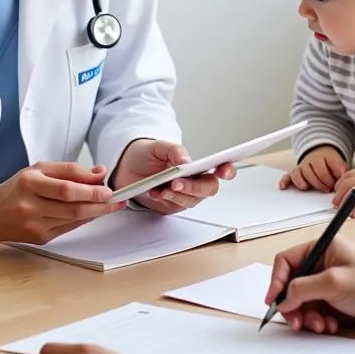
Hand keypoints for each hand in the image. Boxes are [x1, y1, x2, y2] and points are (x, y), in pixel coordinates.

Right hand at [0, 162, 125, 243]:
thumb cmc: (19, 187)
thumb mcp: (40, 170)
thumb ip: (70, 170)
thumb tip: (99, 173)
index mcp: (29, 184)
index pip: (66, 188)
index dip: (90, 189)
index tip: (107, 187)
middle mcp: (30, 206)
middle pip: (72, 207)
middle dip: (99, 203)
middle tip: (116, 199)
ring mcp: (34, 225)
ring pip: (73, 219)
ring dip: (96, 212)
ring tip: (110, 204)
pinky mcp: (40, 238)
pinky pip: (69, 228)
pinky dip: (84, 219)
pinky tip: (93, 212)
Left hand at [112, 139, 234, 214]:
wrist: (126, 168)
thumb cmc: (146, 154)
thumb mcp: (159, 146)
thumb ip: (174, 150)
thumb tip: (187, 160)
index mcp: (198, 165)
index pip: (220, 168)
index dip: (228, 170)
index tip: (224, 170)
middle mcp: (196, 181)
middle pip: (209, 189)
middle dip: (195, 187)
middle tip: (178, 183)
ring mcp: (185, 195)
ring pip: (192, 200)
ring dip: (178, 195)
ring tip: (163, 188)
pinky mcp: (173, 205)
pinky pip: (176, 207)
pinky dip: (167, 200)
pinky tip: (157, 193)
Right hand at [266, 236, 354, 334]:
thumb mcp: (334, 283)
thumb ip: (303, 289)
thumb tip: (283, 299)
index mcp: (322, 248)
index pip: (287, 261)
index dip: (277, 281)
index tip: (273, 301)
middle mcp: (322, 264)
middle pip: (291, 285)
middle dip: (293, 305)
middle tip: (297, 322)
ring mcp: (327, 284)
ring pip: (301, 302)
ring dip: (307, 317)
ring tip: (321, 325)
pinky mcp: (333, 302)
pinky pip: (314, 313)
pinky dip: (318, 322)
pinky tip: (331, 326)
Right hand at [279, 145, 348, 192]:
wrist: (322, 153)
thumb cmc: (331, 163)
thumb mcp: (340, 164)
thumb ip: (342, 171)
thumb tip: (343, 179)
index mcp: (323, 157)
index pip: (323, 168)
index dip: (328, 179)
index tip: (334, 185)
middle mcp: (310, 161)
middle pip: (310, 172)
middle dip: (319, 183)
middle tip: (326, 189)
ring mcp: (302, 166)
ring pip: (299, 173)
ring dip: (303, 182)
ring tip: (307, 187)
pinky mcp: (296, 172)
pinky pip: (288, 175)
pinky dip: (285, 181)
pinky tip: (284, 186)